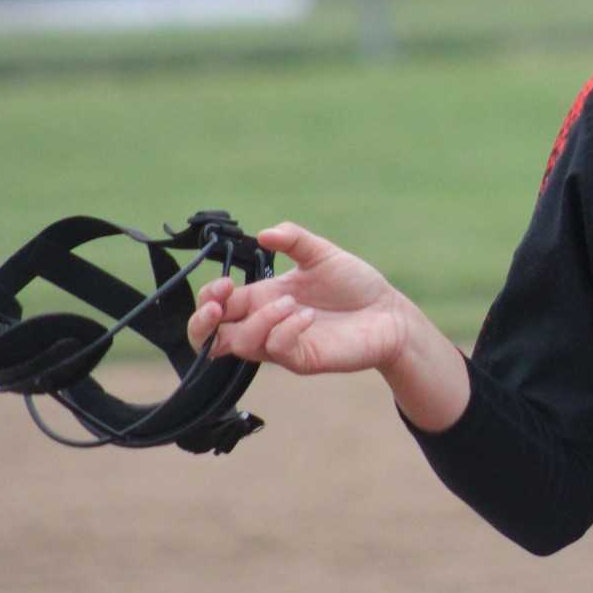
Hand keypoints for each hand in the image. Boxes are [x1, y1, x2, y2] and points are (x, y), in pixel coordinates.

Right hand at [186, 222, 417, 377]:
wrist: (389, 312)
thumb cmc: (355, 285)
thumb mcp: (322, 254)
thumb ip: (294, 240)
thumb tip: (263, 233)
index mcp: (263, 297)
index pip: (217, 306)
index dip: (208, 298)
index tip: (223, 284)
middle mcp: (265, 323)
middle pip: (211, 336)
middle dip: (202, 322)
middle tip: (218, 306)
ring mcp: (282, 344)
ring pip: (242, 344)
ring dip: (259, 320)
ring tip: (292, 303)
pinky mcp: (302, 358)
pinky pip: (277, 350)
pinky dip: (286, 330)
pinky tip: (309, 316)